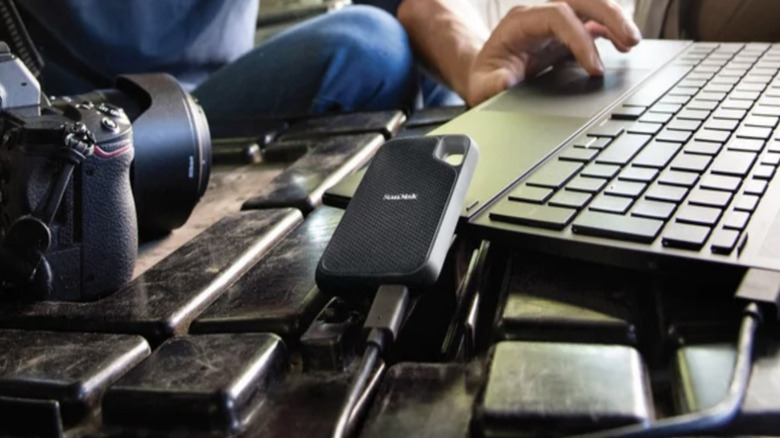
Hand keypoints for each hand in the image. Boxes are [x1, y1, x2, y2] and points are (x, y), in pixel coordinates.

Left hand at [465, 0, 641, 105]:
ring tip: (632, 43)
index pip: (557, 16)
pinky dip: (610, 30)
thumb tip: (505, 82)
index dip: (580, 38)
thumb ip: (491, 85)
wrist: (487, 74)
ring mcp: (555, 22)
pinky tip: (624, 46)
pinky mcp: (566, 33)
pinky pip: (592, 22)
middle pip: (580, 0)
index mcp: (520, 22)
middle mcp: (540, 15)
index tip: (595, 68)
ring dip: (615, 20)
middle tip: (630, 41)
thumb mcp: (481, 86)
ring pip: (591, 6)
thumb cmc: (485, 78)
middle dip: (609, 15)